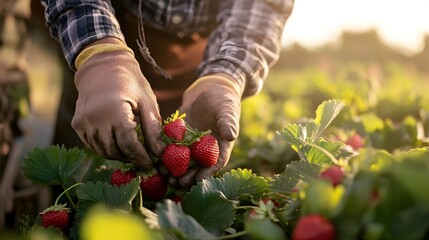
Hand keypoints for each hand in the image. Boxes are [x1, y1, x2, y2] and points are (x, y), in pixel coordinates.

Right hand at [71, 40, 163, 169]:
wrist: (102, 66)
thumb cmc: (130, 82)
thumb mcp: (147, 101)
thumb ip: (153, 127)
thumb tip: (159, 152)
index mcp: (115, 109)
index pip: (129, 144)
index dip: (141, 157)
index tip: (152, 164)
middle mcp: (95, 117)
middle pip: (115, 150)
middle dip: (132, 159)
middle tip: (145, 161)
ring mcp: (83, 122)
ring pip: (103, 150)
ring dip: (120, 155)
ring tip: (134, 153)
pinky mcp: (77, 124)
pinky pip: (93, 145)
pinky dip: (107, 149)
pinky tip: (119, 145)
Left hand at [174, 74, 241, 186]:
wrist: (210, 87)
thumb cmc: (224, 98)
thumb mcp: (227, 109)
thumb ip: (228, 122)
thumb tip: (231, 135)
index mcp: (220, 146)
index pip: (214, 163)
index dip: (206, 173)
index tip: (197, 180)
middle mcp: (205, 148)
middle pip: (196, 166)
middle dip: (186, 176)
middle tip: (175, 182)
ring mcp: (191, 142)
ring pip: (181, 159)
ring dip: (173, 168)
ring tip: (163, 173)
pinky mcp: (179, 134)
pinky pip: (171, 145)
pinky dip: (164, 153)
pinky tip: (155, 158)